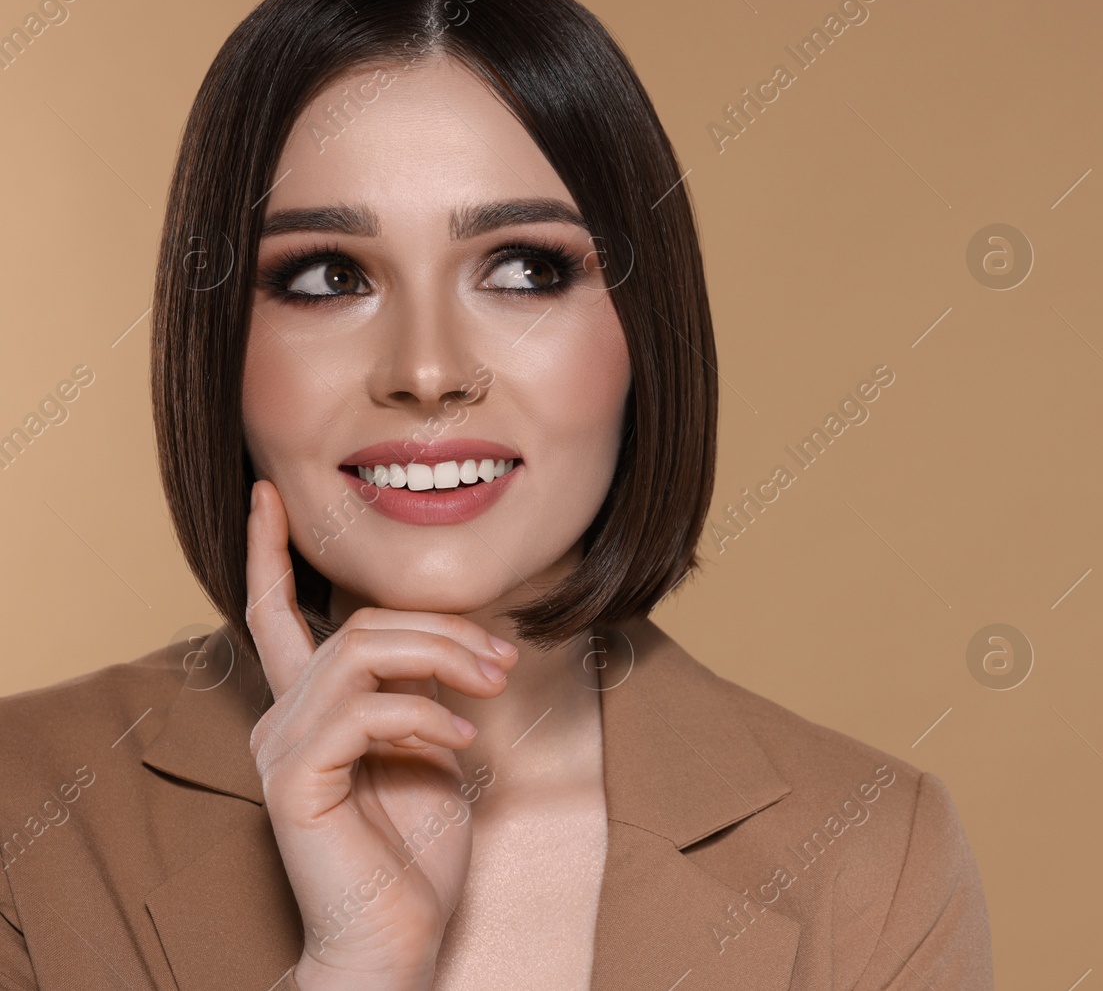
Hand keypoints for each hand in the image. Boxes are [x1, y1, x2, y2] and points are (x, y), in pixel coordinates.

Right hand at [243, 480, 517, 989]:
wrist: (397, 936)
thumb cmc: (417, 850)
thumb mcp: (432, 748)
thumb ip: (423, 690)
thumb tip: (456, 644)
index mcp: (312, 708)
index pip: (277, 614)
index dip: (270, 552)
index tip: (269, 494)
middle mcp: (284, 719)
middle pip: (358, 625)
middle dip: (442, 628)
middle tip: (504, 661)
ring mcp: (283, 748)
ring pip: (362, 652)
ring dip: (443, 659)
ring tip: (492, 688)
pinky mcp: (295, 779)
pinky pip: (364, 711)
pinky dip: (424, 715)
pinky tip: (459, 744)